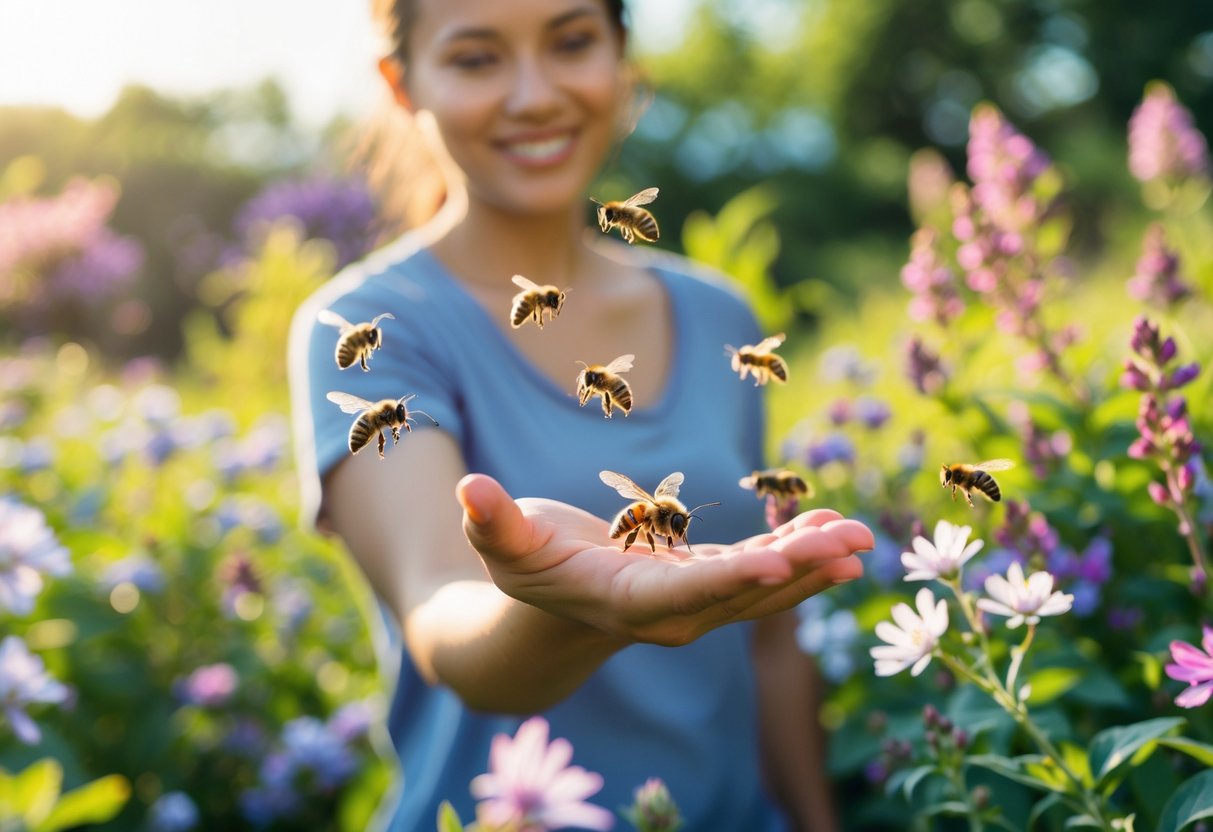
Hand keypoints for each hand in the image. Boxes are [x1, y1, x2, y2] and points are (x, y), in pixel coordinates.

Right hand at [457, 474, 872, 646]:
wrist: (547, 605)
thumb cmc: (519, 565)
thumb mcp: (501, 542)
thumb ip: (491, 520)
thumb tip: (470, 488)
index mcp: (621, 602)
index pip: (681, 596)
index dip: (729, 581)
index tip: (777, 563)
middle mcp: (667, 614)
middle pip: (739, 593)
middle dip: (797, 569)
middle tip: (853, 543)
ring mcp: (692, 603)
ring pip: (760, 588)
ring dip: (812, 564)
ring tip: (863, 538)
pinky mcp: (706, 583)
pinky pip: (760, 572)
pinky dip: (798, 554)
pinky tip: (836, 534)